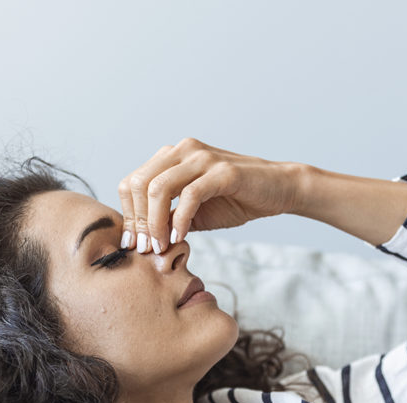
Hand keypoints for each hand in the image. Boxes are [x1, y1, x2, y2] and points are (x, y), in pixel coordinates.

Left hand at [117, 137, 301, 253]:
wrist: (278, 190)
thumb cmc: (235, 200)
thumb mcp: (193, 212)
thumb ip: (167, 218)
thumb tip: (141, 239)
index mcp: (172, 157)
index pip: (132, 182)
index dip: (128, 215)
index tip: (133, 243)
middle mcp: (183, 150)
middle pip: (139, 183)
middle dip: (137, 221)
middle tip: (145, 248)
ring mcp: (202, 158)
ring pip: (159, 188)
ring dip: (155, 223)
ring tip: (160, 246)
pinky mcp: (223, 171)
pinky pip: (189, 196)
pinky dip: (179, 220)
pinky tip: (180, 237)